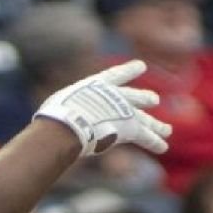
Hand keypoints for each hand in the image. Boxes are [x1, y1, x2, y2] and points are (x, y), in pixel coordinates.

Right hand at [35, 60, 170, 156]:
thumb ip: (63, 113)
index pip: (115, 75)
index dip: (128, 71)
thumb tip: (45, 130)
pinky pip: (146, 137)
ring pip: (145, 120)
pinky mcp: (131, 128)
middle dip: (144, 98)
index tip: (141, 66)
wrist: (69, 123)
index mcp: (97, 85)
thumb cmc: (56, 115)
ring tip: (167, 130)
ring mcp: (126, 111)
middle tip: (154, 99)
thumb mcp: (57, 107)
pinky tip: (163, 146)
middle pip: (134, 97)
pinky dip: (155, 142)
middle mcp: (116, 95)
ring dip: (156, 125)